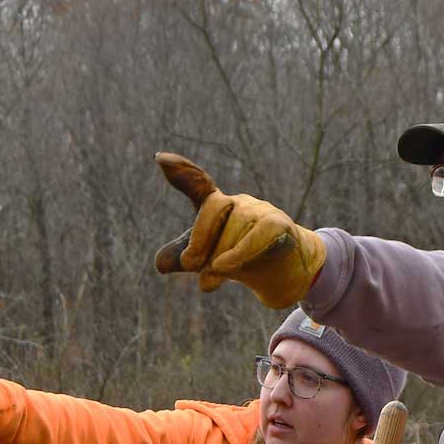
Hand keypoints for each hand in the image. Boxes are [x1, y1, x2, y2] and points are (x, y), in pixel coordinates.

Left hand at [153, 152, 325, 308]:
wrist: (284, 276)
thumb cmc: (244, 261)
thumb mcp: (209, 261)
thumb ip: (184, 258)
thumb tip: (159, 264)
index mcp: (219, 207)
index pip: (200, 184)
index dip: (183, 171)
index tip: (161, 160)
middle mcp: (240, 203)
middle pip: (215, 207)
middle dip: (200, 238)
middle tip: (189, 265)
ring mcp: (262, 210)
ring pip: (236, 224)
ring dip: (219, 256)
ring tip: (208, 283)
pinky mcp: (280, 225)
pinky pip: (259, 232)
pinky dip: (240, 251)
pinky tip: (224, 266)